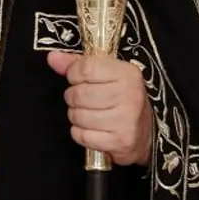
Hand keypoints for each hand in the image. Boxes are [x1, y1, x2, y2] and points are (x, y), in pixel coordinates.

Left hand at [48, 51, 151, 165]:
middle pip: (78, 94)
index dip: (74, 75)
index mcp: (127, 73)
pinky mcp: (121, 141)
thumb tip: (53, 58)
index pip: (84, 68)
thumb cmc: (122, 100)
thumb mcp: (106, 75)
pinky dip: (81, 134)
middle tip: (84, 101)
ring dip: (77, 117)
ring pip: (78, 116)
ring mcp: (126, 120)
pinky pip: (82, 135)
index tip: (79, 80)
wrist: (145, 133)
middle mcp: (129, 95)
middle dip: (73, 98)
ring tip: (90, 115)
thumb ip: (78, 64)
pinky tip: (94, 129)